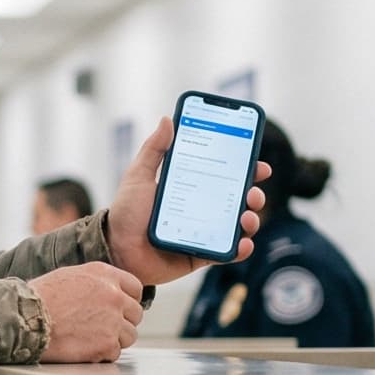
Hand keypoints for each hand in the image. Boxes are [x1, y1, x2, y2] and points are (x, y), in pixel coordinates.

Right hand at [32, 263, 145, 363]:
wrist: (26, 319)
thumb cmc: (39, 298)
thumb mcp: (69, 276)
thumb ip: (94, 282)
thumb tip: (106, 291)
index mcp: (105, 275)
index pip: (135, 289)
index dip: (127, 302)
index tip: (119, 310)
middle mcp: (114, 295)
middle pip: (135, 314)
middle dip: (122, 322)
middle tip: (101, 328)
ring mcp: (113, 320)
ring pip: (129, 335)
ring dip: (113, 340)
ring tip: (88, 339)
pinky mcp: (107, 344)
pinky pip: (114, 353)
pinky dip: (101, 354)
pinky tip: (82, 348)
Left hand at [105, 118, 271, 283]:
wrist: (115, 250)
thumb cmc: (125, 214)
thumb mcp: (138, 176)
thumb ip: (153, 149)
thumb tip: (167, 119)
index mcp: (190, 188)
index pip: (224, 176)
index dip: (245, 169)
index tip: (259, 165)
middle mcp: (201, 209)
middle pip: (237, 199)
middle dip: (253, 194)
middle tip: (253, 193)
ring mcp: (203, 232)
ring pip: (237, 225)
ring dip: (250, 220)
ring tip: (246, 217)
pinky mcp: (201, 255)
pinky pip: (226, 252)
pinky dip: (240, 248)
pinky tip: (242, 243)